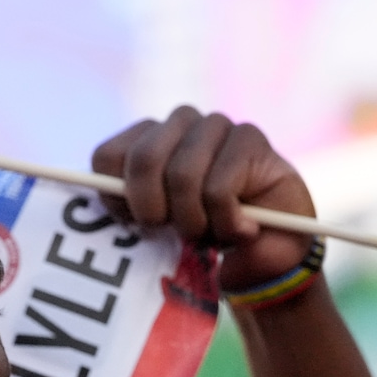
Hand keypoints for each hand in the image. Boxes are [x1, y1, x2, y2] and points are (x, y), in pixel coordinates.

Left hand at [91, 106, 314, 291]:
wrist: (268, 254)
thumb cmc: (207, 237)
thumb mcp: (160, 230)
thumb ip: (131, 209)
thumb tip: (108, 194)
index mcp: (146, 139)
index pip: (107, 156)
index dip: (117, 198)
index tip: (137, 224)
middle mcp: (178, 123)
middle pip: (143, 160)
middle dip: (155, 211)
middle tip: (174, 232)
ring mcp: (215, 125)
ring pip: (182, 176)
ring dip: (195, 222)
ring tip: (212, 233)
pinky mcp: (249, 137)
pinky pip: (218, 190)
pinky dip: (226, 223)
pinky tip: (242, 228)